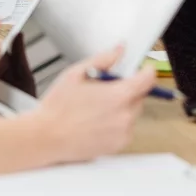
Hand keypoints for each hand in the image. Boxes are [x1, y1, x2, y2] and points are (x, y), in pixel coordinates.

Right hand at [35, 47, 155, 162]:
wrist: (47, 137)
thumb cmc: (58, 107)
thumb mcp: (77, 73)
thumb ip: (104, 59)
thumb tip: (119, 50)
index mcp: (118, 96)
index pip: (148, 80)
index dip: (146, 70)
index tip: (144, 68)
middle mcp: (125, 116)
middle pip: (140, 96)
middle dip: (128, 88)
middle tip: (106, 87)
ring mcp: (122, 133)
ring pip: (132, 112)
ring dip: (122, 106)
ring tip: (97, 106)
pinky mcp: (117, 146)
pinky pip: (125, 128)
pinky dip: (117, 122)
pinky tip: (96, 120)